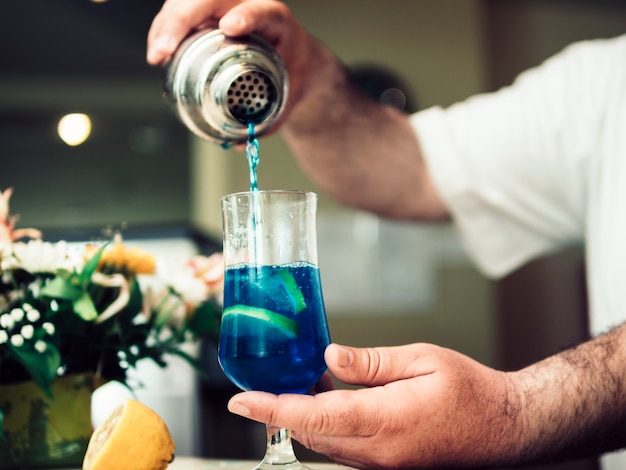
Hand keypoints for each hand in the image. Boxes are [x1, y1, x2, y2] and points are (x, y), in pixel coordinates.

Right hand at [147, 0, 325, 123]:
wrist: (296, 59)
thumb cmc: (294, 72)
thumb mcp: (289, 96)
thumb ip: (270, 121)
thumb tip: (241, 143)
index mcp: (278, 22)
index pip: (261, 11)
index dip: (245, 15)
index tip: (229, 27)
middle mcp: (250, 6)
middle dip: (183, 19)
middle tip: (167, 48)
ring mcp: (227, 8)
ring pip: (190, 1)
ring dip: (167, 24)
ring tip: (158, 53)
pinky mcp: (210, 14)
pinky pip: (182, 12)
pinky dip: (165, 28)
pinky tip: (158, 50)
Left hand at [227, 343, 523, 468]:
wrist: (505, 428)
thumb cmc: (471, 390)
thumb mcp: (423, 360)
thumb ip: (372, 362)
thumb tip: (330, 357)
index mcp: (387, 419)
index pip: (314, 416)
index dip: (272, 408)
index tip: (241, 400)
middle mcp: (379, 450)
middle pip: (310, 433)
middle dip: (280, 410)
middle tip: (263, 380)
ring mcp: (382, 463)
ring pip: (324, 442)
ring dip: (303, 416)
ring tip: (297, 381)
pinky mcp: (387, 464)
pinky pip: (343, 446)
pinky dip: (325, 424)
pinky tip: (328, 397)